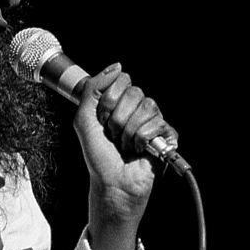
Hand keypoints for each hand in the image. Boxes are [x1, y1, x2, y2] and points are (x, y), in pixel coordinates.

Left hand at [74, 63, 176, 226]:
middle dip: (117, 118)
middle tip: (113, 136)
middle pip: (134, 92)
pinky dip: (143, 140)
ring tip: (125, 145)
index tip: (101, 120)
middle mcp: (135, 109)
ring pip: (147, 107)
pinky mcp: (166, 134)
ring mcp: (151, 120)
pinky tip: (139, 150)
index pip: (121, 80)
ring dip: (129, 132)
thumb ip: (92, 89)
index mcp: (117, 102)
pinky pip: (158, 124)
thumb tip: (116, 66)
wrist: (113, 183)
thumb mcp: (84, 120)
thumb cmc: (98, 157)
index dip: (108, 101)